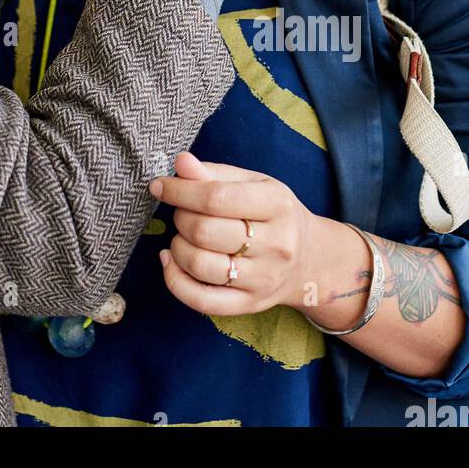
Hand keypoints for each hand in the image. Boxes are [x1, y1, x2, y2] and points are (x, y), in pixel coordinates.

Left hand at [150, 151, 321, 315]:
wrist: (309, 259)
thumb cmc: (273, 213)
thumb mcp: (252, 183)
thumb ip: (214, 173)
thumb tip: (181, 163)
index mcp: (277, 205)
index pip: (216, 198)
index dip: (179, 190)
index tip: (160, 186)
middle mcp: (275, 244)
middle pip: (204, 232)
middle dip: (180, 217)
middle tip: (181, 211)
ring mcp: (264, 279)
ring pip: (200, 266)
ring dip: (177, 247)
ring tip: (181, 236)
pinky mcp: (250, 304)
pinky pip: (202, 301)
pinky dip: (175, 281)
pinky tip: (170, 262)